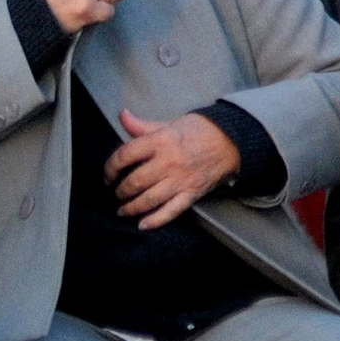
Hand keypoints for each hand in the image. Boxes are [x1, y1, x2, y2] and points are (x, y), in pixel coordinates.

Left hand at [104, 110, 239, 230]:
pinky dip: (155, 220)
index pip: (125, 155)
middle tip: (115, 193)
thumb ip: (143, 126)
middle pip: (135, 181)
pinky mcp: (192, 194)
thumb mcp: (169, 123)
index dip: (111, 167)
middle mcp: (168, 162)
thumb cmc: (198, 131)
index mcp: (160, 141)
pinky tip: (142, 225)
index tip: (108, 174)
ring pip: (150, 199)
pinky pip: (171, 211)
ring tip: (122, 210)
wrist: (231, 142)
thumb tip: (122, 115)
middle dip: (120, 191)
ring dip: (132, 208)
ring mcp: (181, 180)